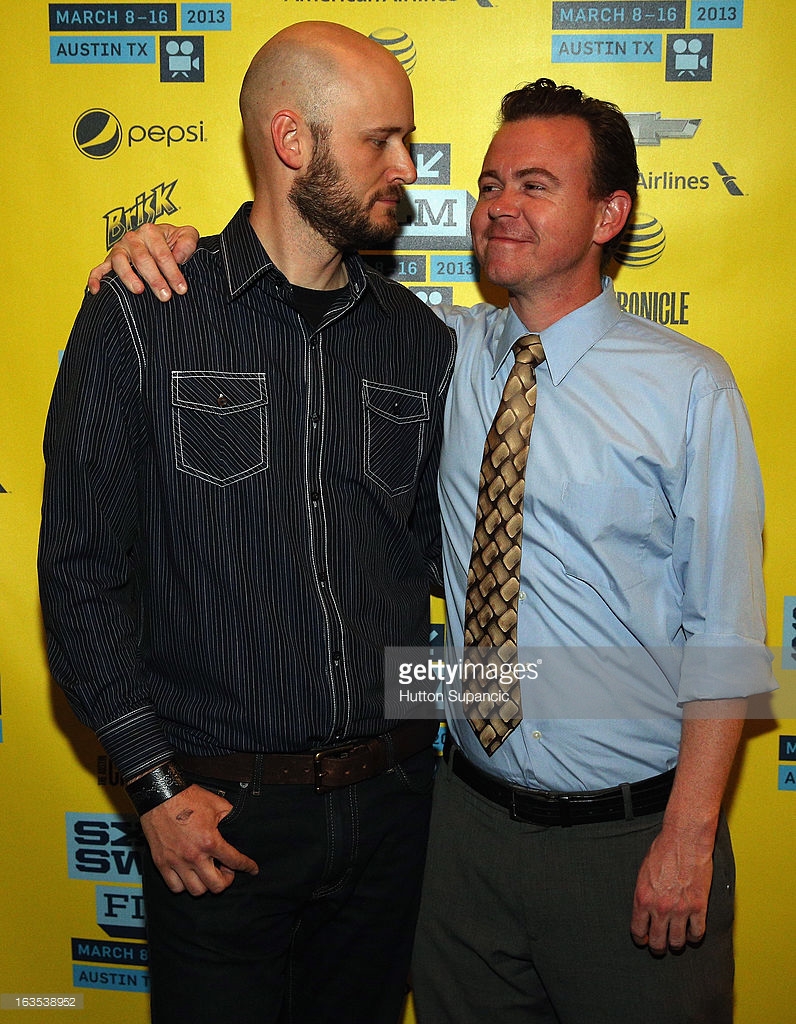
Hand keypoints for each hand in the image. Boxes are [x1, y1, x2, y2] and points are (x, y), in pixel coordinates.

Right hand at [87, 222, 199, 300]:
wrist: (160, 241)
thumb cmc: (173, 242)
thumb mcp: (186, 236)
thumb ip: (187, 242)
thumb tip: (179, 257)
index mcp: (151, 231)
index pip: (162, 254)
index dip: (172, 272)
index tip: (181, 288)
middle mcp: (132, 238)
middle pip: (142, 259)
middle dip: (154, 279)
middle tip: (165, 296)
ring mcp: (119, 250)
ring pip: (120, 262)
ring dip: (129, 277)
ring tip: (139, 291)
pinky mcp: (109, 262)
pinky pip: (99, 269)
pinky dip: (96, 279)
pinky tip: (97, 291)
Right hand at [140, 784, 258, 895]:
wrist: (159, 795)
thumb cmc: (187, 798)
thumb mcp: (217, 804)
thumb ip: (230, 817)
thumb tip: (239, 827)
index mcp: (210, 840)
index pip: (235, 861)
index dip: (247, 867)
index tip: (252, 869)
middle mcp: (194, 855)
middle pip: (216, 886)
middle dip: (226, 880)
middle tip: (226, 870)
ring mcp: (176, 862)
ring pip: (196, 891)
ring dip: (206, 884)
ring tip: (207, 872)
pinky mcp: (162, 863)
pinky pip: (175, 887)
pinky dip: (185, 885)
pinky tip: (190, 875)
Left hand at [630, 823, 713, 953]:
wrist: (684, 840)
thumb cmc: (663, 851)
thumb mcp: (643, 873)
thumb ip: (643, 894)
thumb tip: (644, 911)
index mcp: (643, 898)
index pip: (638, 930)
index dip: (641, 938)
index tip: (644, 939)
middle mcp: (660, 907)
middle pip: (658, 942)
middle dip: (658, 947)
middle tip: (660, 946)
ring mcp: (680, 909)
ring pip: (677, 942)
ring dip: (676, 943)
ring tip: (676, 941)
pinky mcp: (699, 907)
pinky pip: (697, 933)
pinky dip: (695, 937)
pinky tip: (692, 933)